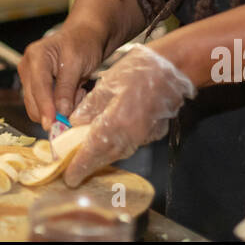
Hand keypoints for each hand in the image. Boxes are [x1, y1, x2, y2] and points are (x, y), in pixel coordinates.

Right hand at [17, 23, 106, 128]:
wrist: (84, 37)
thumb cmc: (82, 43)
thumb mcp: (78, 63)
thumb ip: (67, 88)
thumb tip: (60, 113)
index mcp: (36, 56)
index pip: (38, 87)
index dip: (45, 108)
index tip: (51, 124)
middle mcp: (27, 67)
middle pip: (32, 101)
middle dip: (54, 109)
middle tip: (79, 98)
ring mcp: (30, 78)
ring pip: (37, 107)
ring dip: (58, 108)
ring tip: (77, 92)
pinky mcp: (36, 87)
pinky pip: (44, 105)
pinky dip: (59, 106)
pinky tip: (72, 93)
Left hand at [62, 44, 195, 186]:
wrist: (174, 67)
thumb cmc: (139, 69)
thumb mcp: (107, 83)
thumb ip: (90, 105)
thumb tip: (76, 122)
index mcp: (117, 122)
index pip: (94, 150)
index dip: (80, 165)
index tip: (70, 178)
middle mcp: (132, 135)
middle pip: (107, 156)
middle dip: (90, 165)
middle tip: (75, 172)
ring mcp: (146, 136)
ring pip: (120, 152)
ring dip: (104, 156)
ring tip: (89, 157)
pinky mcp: (156, 132)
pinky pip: (133, 144)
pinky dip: (119, 145)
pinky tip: (112, 138)